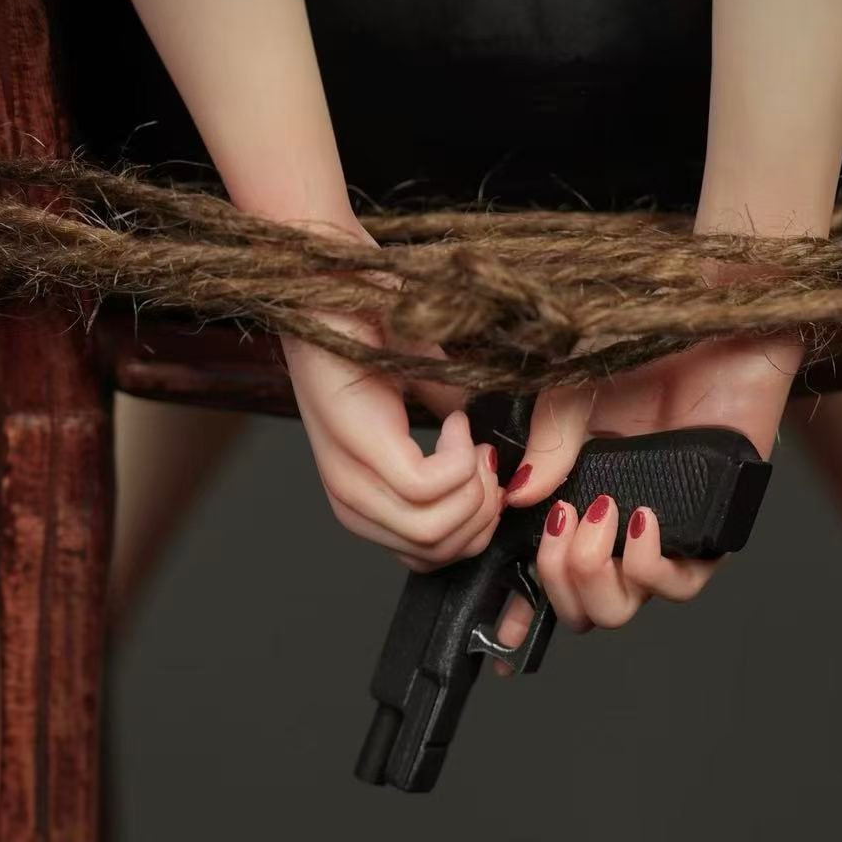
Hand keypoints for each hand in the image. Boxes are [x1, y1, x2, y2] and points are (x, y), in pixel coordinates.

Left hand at [282, 217, 503, 571]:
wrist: (332, 281)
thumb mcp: (433, 397)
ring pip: (434, 530)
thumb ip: (463, 439)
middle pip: (435, 553)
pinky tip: (455, 420)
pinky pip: (430, 488)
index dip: (473, 527)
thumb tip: (509, 465)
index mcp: (364, 496)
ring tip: (469, 436)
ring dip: (474, 485)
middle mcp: (351, 498)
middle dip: (483, 513)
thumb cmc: (378, 329)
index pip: (426, 559)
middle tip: (486, 457)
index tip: (489, 470)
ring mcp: (350, 476)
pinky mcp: (359, 446)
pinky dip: (459, 456)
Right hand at [490, 330, 801, 662]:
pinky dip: (646, 565)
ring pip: (621, 609)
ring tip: (596, 517)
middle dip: (557, 582)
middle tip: (561, 524)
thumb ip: (547, 444)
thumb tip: (517, 496)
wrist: (710, 323)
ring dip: (592, 575)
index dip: (521, 610)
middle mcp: (618, 531)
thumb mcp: (572, 390)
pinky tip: (638, 517)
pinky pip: (677, 586)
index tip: (501, 621)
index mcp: (578, 504)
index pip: (547, 577)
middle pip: (581, 610)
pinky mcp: (711, 529)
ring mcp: (664, 535)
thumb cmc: (642, 346)